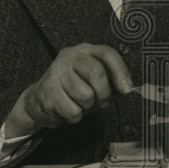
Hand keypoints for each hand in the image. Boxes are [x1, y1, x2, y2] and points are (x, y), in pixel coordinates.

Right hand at [6, 44, 132, 134]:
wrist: (40, 100)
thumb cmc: (74, 89)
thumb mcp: (94, 81)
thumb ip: (111, 81)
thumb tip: (128, 89)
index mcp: (86, 51)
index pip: (107, 54)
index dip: (120, 72)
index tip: (127, 90)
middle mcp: (70, 56)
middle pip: (97, 72)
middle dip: (104, 94)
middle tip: (101, 102)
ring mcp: (57, 72)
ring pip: (85, 96)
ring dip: (87, 107)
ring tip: (80, 104)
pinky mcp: (48, 90)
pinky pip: (73, 110)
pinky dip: (75, 116)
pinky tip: (68, 109)